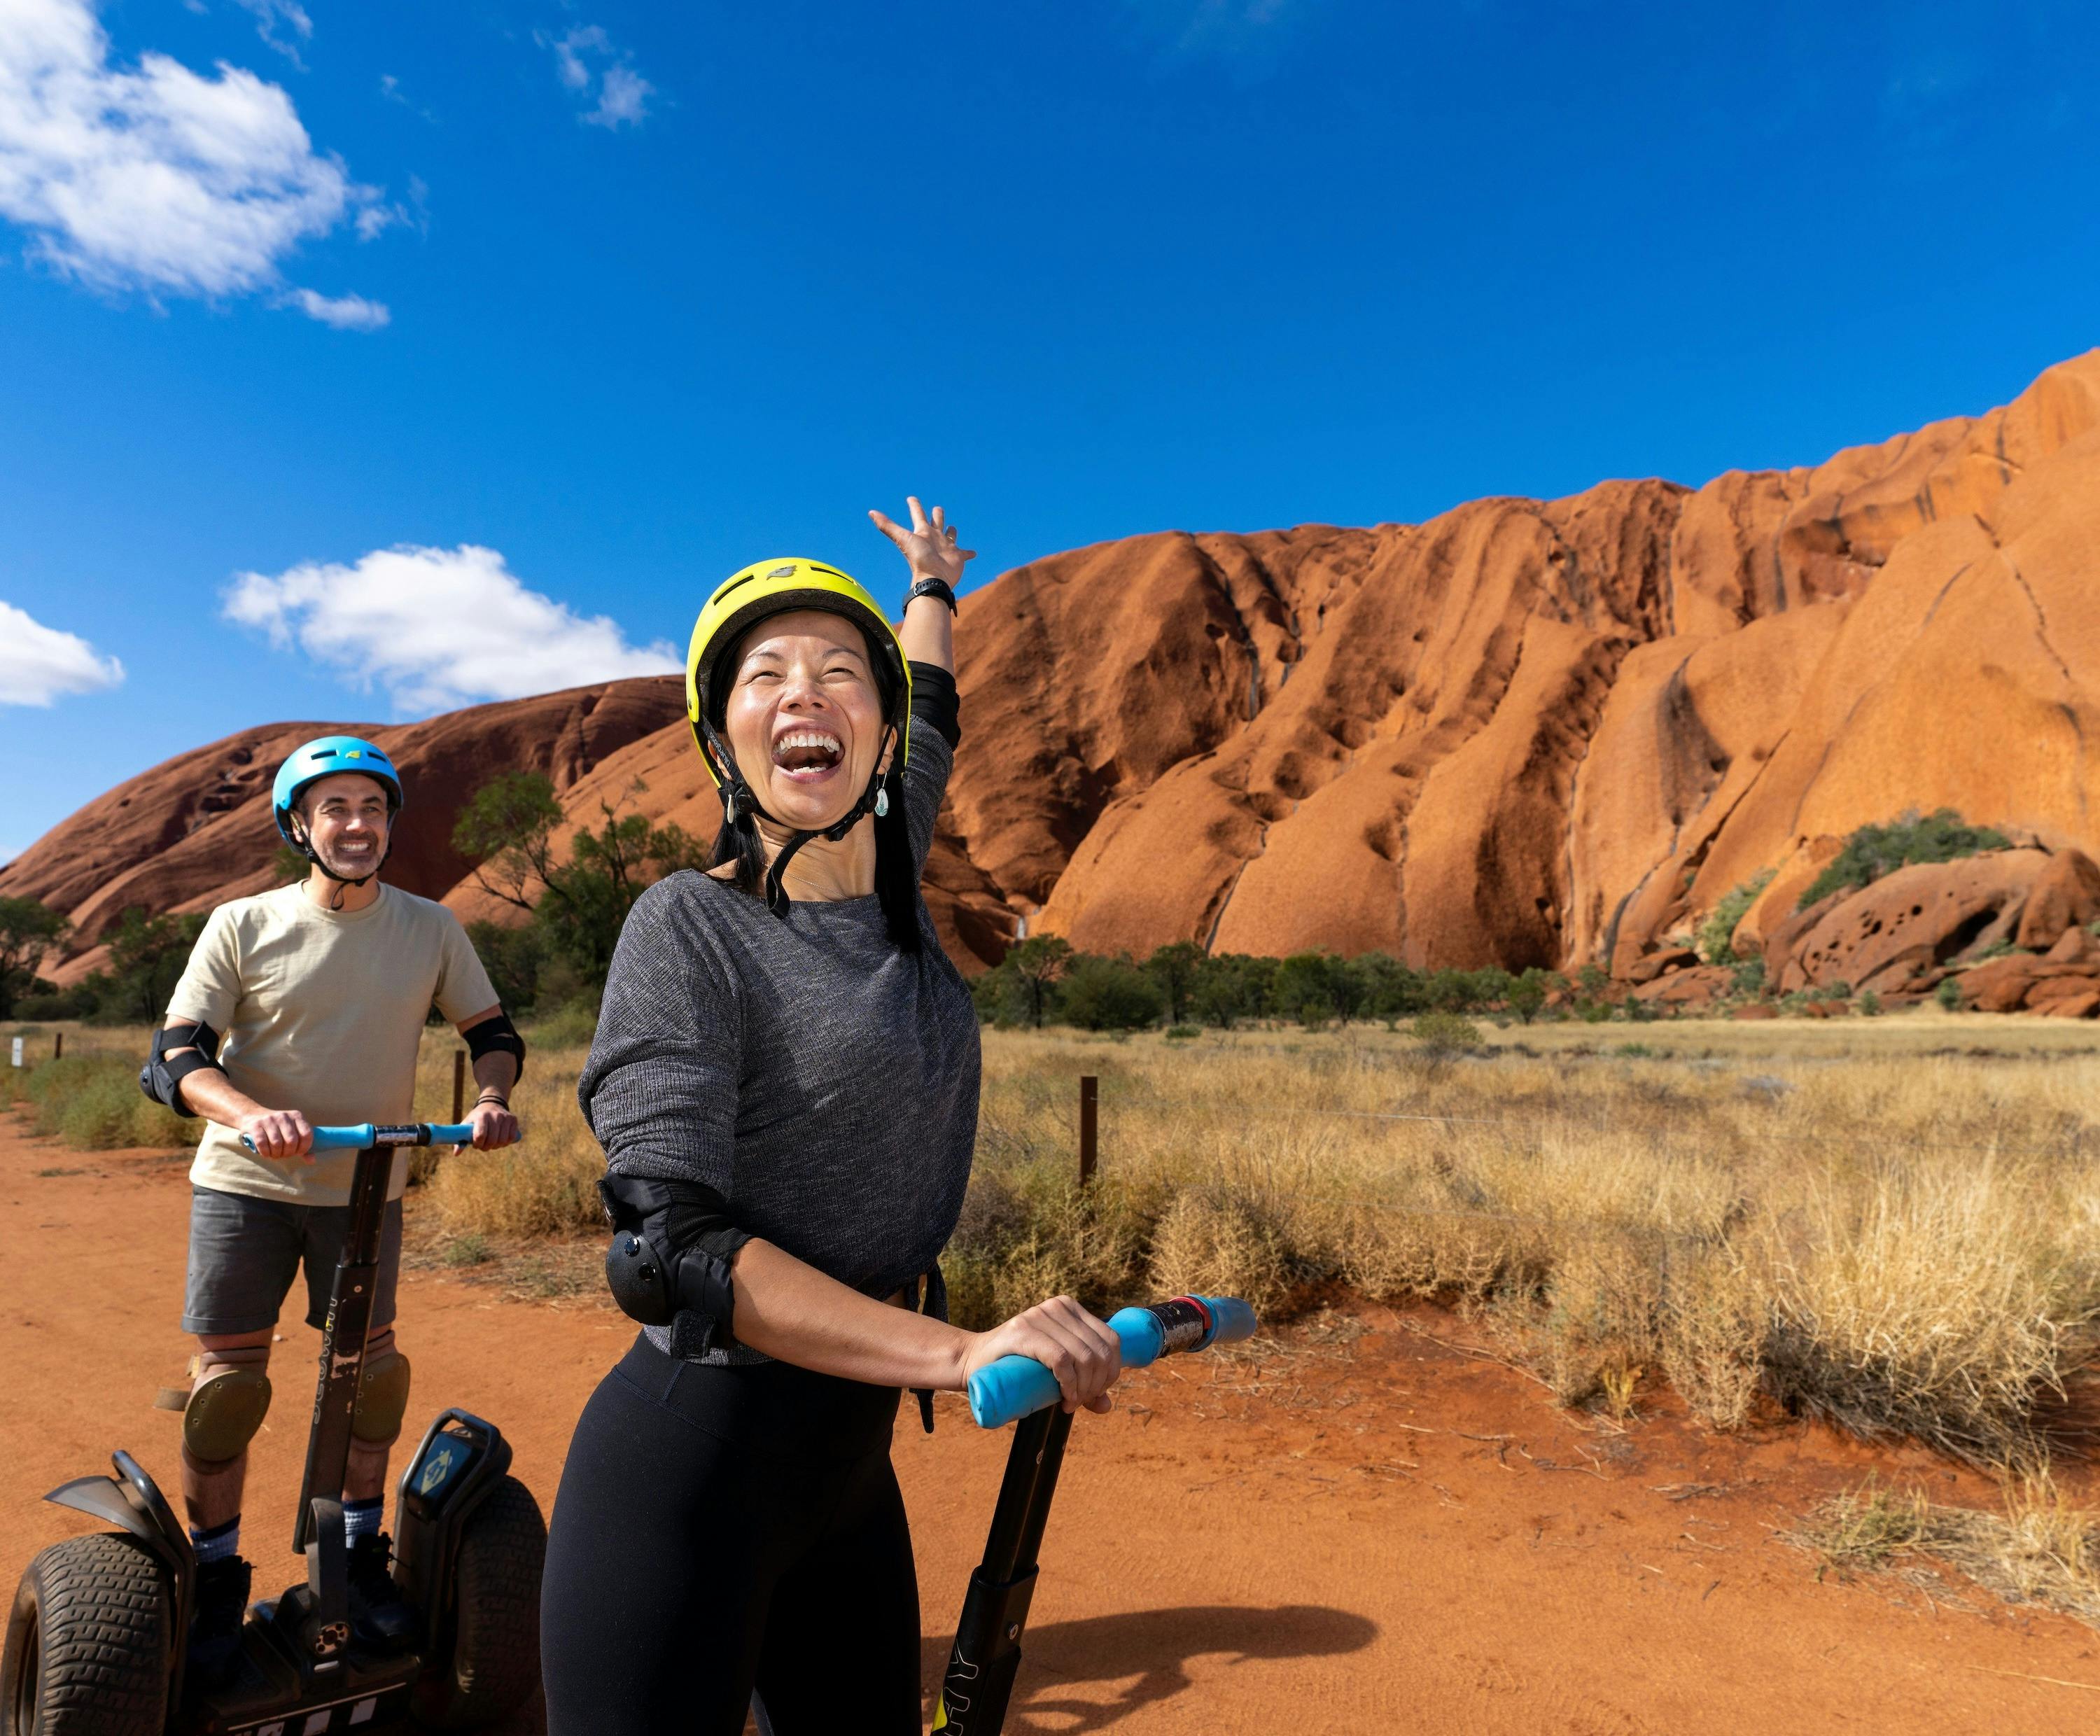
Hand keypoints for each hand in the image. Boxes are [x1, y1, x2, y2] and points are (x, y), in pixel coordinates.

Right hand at [239, 1108, 313, 1162]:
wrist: (252, 1115)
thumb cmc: (277, 1128)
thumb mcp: (292, 1132)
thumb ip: (303, 1145)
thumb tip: (312, 1161)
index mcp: (297, 1116)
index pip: (307, 1134)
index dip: (304, 1148)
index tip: (298, 1153)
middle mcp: (284, 1116)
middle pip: (291, 1141)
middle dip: (288, 1153)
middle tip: (284, 1155)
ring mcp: (269, 1120)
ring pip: (277, 1143)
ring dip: (276, 1154)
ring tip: (275, 1154)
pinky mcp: (255, 1126)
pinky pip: (262, 1144)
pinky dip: (265, 1152)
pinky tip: (266, 1153)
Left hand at [459, 1098, 519, 1152]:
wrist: (491, 1104)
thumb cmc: (476, 1118)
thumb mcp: (467, 1125)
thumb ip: (460, 1139)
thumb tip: (456, 1154)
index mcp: (481, 1116)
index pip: (480, 1136)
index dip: (478, 1144)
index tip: (476, 1144)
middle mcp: (495, 1115)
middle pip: (492, 1140)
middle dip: (486, 1147)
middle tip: (483, 1146)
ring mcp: (505, 1117)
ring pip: (502, 1141)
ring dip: (496, 1146)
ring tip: (491, 1143)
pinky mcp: (513, 1119)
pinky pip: (511, 1137)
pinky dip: (505, 1143)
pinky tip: (500, 1141)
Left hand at [869, 497, 975, 589]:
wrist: (933, 578)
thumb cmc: (919, 559)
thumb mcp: (902, 538)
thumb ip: (887, 526)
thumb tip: (870, 512)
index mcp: (923, 532)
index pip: (918, 514)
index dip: (914, 505)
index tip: (911, 498)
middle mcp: (935, 538)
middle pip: (937, 521)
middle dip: (937, 514)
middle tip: (937, 508)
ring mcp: (947, 547)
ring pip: (950, 534)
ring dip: (951, 531)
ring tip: (951, 529)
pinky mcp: (958, 557)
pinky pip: (965, 553)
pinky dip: (969, 553)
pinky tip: (973, 553)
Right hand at [958, 1295, 1122, 1414]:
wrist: (974, 1362)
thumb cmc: (1017, 1368)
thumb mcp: (1055, 1371)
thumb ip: (1081, 1384)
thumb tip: (1107, 1405)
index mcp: (1071, 1308)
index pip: (1111, 1340)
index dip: (1112, 1372)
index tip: (1096, 1394)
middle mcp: (1059, 1306)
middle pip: (1099, 1351)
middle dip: (1097, 1385)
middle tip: (1078, 1402)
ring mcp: (1040, 1315)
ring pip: (1084, 1357)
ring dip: (1084, 1389)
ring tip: (1069, 1403)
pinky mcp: (1023, 1331)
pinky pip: (1061, 1359)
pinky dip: (1069, 1383)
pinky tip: (1065, 1397)